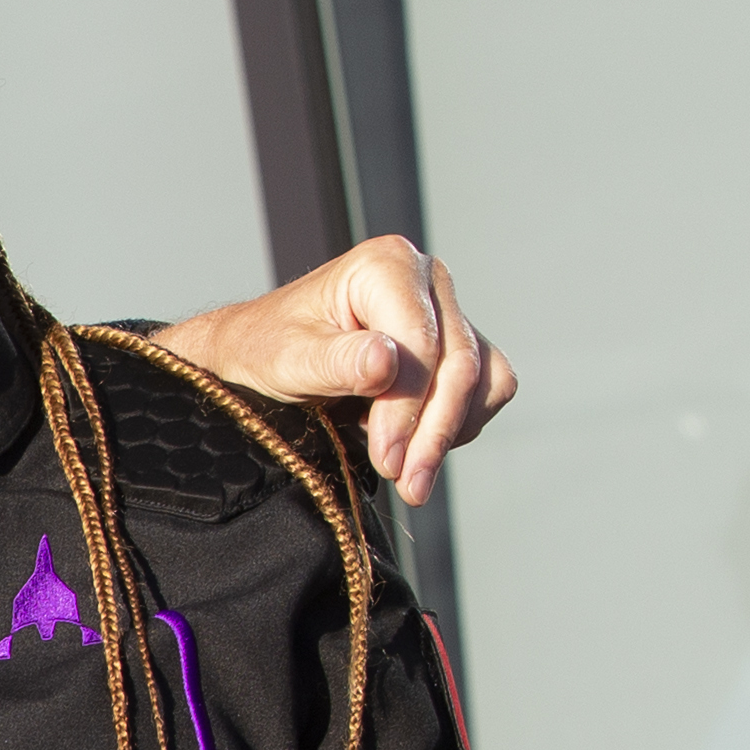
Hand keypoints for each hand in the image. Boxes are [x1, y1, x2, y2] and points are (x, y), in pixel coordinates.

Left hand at [148, 236, 512, 502]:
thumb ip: (336, 361)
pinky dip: (459, 424)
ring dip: (449, 433)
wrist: (261, 355)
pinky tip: (415, 443)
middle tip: (408, 483)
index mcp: (385, 265)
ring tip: (406, 472)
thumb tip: (387, 362)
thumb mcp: (287, 359)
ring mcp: (446, 309)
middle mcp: (426, 278)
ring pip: (483, 379)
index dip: (409, 409)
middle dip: (433, 432)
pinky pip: (489, 387)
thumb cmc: (266, 350)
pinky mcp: (458, 342)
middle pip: (459, 364)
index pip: (422, 343)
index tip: (389, 462)